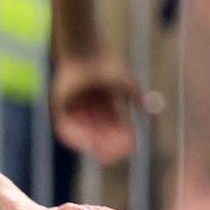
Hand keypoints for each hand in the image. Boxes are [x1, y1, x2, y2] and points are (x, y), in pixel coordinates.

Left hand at [51, 51, 149, 165]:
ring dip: (94, 144)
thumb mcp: (124, 81)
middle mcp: (91, 109)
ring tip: (103, 152)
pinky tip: (86, 143)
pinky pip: (65, 129)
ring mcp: (76, 109)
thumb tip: (150, 112)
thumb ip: (136, 96)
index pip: (116, 126)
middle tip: (115, 157)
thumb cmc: (105, 63)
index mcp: (107, 104)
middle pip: (101, 133)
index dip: (124, 137)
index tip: (132, 147)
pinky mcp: (60, 108)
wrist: (82, 51)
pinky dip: (75, 137)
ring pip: (85, 132)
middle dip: (109, 145)